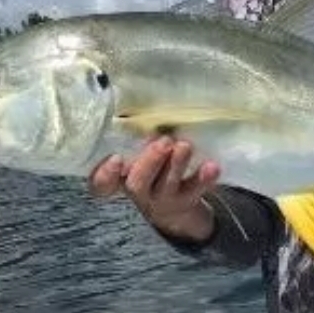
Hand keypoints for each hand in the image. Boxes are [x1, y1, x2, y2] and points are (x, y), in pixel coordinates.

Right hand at [88, 135, 220, 241]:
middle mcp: (138, 189)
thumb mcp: (137, 152)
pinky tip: (212, 167)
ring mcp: (162, 197)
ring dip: (176, 165)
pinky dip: (203, 179)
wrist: (173, 204)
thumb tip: (140, 108)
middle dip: (150, 162)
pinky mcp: (186, 200)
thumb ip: (134, 136)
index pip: (102, 183)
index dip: (105, 174)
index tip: (116, 159)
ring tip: (185, 146)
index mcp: (120, 176)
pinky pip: (195, 191)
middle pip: (137, 182)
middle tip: (163, 142)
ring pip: (167, 185)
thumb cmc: (149, 164)